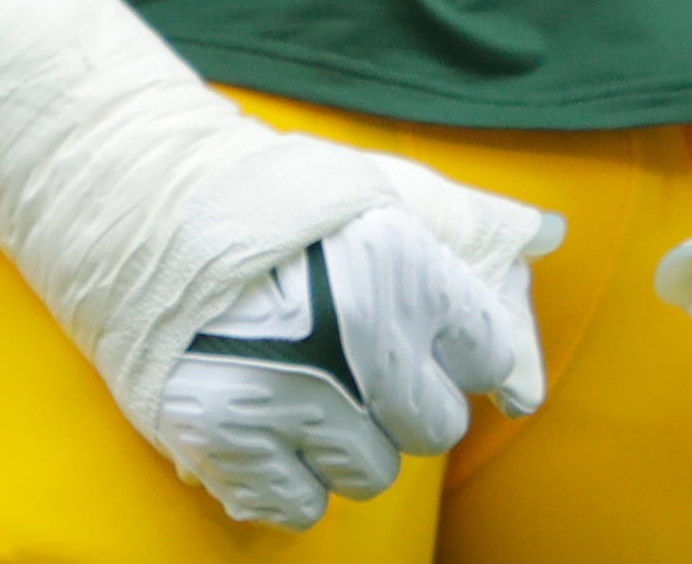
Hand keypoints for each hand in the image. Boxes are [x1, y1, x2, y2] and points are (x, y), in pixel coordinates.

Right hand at [163, 202, 548, 528]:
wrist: (142, 208)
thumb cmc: (274, 199)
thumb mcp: (375, 187)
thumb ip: (464, 221)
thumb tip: (549, 235)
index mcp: (402, 264)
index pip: (487, 352)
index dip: (458, 346)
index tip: (423, 331)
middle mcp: (357, 335)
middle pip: (434, 426)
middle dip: (404, 399)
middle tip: (354, 357)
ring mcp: (291, 394)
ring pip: (370, 472)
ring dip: (345, 440)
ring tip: (304, 381)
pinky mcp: (226, 439)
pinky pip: (299, 504)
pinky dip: (286, 475)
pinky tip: (266, 418)